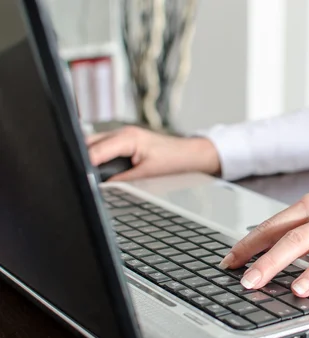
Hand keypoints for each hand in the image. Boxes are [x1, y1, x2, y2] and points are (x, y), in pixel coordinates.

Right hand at [86, 126, 220, 180]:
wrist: (188, 154)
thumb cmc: (172, 161)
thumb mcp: (146, 174)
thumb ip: (123, 179)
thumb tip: (104, 186)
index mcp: (127, 138)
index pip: (96, 150)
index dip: (84, 163)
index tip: (74, 173)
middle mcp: (122, 133)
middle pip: (89, 142)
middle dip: (80, 156)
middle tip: (71, 172)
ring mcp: (122, 135)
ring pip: (94, 142)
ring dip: (86, 154)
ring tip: (78, 170)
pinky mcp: (124, 140)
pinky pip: (103, 145)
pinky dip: (96, 154)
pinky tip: (92, 165)